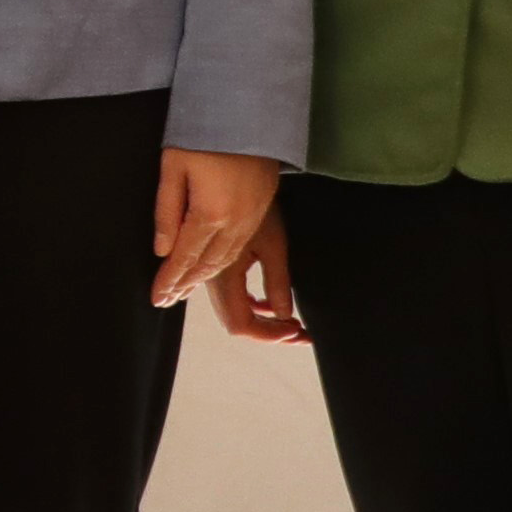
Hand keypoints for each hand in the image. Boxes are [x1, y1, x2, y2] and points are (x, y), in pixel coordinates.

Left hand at [149, 144, 277, 311]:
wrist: (250, 110)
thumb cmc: (204, 131)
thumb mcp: (173, 166)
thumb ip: (166, 211)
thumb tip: (162, 249)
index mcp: (210, 213)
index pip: (184, 257)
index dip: (169, 280)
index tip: (157, 298)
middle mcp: (235, 222)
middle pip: (207, 264)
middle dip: (185, 284)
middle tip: (167, 299)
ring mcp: (253, 217)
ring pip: (227, 259)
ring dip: (205, 276)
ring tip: (185, 288)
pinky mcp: (263, 208)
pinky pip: (242, 246)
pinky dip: (224, 262)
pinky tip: (213, 266)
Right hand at [208, 206, 305, 347]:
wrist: (235, 177)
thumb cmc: (256, 205)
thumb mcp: (274, 245)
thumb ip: (277, 283)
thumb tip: (284, 315)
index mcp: (222, 276)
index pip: (240, 323)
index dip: (267, 334)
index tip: (294, 330)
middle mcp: (213, 280)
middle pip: (237, 322)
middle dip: (269, 332)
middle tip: (299, 332)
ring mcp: (214, 274)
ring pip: (235, 311)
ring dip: (263, 321)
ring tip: (291, 322)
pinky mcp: (218, 266)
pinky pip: (233, 296)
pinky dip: (253, 306)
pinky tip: (269, 304)